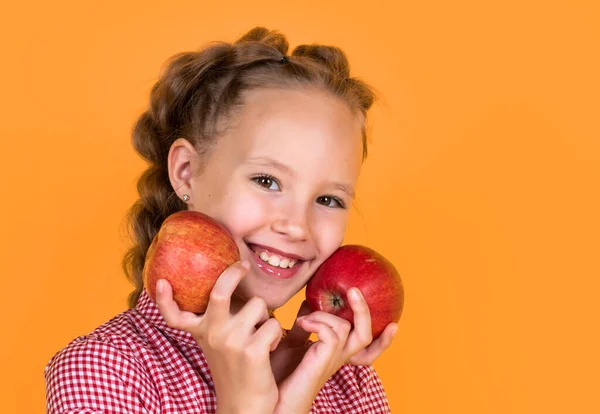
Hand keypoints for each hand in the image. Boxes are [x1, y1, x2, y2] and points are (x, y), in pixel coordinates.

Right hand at [155, 261, 282, 413]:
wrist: (245, 406)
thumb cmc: (235, 369)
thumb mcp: (217, 343)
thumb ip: (215, 319)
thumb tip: (226, 283)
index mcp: (201, 332)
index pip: (174, 315)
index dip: (164, 299)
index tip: (161, 282)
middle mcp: (212, 334)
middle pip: (220, 291)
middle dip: (234, 272)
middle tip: (243, 266)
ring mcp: (231, 341)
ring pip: (259, 305)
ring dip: (266, 318)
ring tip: (260, 336)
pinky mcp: (252, 351)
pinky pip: (274, 324)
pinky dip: (277, 335)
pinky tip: (269, 349)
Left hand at [274, 287, 397, 413]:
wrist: (275, 398)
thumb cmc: (280, 373)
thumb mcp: (294, 343)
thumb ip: (305, 326)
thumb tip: (308, 301)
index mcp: (336, 354)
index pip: (367, 349)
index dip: (383, 339)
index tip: (393, 323)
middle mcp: (338, 358)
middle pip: (366, 335)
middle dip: (363, 310)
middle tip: (354, 290)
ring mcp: (332, 360)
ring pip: (347, 328)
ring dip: (324, 314)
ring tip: (304, 319)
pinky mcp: (324, 361)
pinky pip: (332, 334)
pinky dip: (317, 322)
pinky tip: (302, 324)